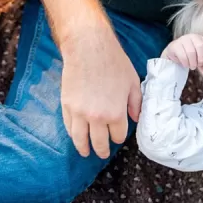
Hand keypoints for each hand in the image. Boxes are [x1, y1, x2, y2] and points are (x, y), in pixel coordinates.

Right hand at [61, 28, 140, 159]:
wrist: (89, 49)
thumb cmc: (114, 63)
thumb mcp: (133, 83)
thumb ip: (136, 103)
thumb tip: (136, 119)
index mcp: (116, 113)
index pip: (118, 136)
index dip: (119, 137)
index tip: (119, 137)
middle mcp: (96, 117)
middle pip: (99, 142)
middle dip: (102, 150)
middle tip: (103, 154)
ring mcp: (79, 113)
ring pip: (80, 139)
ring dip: (83, 148)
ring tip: (86, 153)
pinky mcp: (66, 105)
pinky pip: (68, 126)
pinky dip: (73, 134)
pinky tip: (76, 137)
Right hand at [162, 34, 202, 75]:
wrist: (173, 53)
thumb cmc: (189, 55)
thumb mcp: (198, 60)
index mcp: (202, 39)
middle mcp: (193, 37)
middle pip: (201, 46)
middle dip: (201, 59)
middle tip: (198, 65)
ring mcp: (183, 39)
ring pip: (191, 52)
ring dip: (193, 62)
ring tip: (192, 66)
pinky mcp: (175, 45)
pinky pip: (182, 55)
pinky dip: (186, 63)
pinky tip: (186, 65)